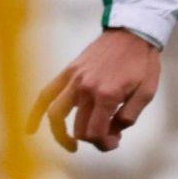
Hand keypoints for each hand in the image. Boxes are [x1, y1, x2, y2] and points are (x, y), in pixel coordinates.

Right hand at [27, 29, 160, 153]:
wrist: (132, 33)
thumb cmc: (143, 63)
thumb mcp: (147, 92)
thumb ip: (130, 116)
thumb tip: (113, 132)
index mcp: (107, 95)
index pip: (95, 132)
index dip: (104, 144)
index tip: (115, 141)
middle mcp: (86, 89)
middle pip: (79, 128)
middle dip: (93, 139)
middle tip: (107, 137)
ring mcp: (73, 80)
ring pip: (56, 116)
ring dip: (61, 134)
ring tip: (71, 145)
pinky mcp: (67, 72)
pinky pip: (45, 94)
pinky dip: (35, 113)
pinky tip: (30, 129)